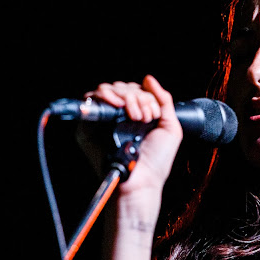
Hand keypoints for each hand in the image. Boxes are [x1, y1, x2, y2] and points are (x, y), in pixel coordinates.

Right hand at [83, 75, 182, 204]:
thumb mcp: (170, 127)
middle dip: (137, 98)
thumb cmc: (156, 161)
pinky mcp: (89, 126)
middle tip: (144, 118)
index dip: (145, 96)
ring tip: (134, 117)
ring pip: (108, 90)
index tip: (152, 114)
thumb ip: (163, 100)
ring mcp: (104, 120)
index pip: (135, 90)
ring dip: (125, 98)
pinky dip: (106, 96)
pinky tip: (118, 106)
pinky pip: (92, 99)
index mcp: (136, 115)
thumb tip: (148, 78)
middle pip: (122, 87)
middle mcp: (119, 116)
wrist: (142, 180)